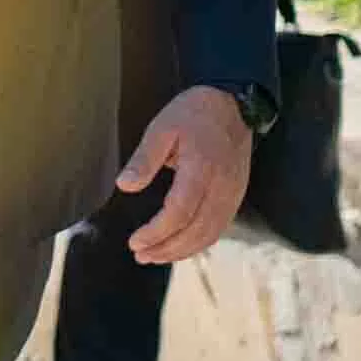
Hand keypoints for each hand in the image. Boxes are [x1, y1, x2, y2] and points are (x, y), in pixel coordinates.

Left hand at [120, 86, 254, 263]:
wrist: (233, 104)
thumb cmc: (193, 113)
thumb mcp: (162, 127)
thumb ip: (144, 159)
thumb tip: (124, 186)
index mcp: (201, 169)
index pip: (180, 212)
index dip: (157, 232)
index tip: (135, 241)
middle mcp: (222, 187)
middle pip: (196, 230)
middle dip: (167, 248)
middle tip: (140, 254)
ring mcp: (233, 194)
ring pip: (209, 233)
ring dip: (182, 250)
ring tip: (155, 256)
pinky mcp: (236, 196)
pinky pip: (219, 227)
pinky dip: (199, 243)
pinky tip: (181, 246)